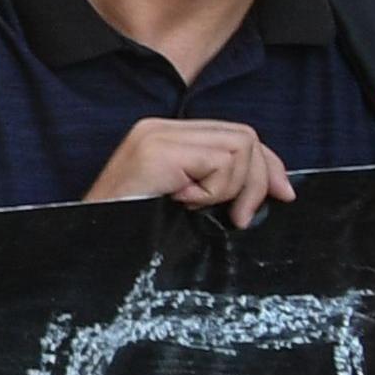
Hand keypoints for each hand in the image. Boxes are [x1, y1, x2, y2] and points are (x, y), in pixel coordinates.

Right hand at [84, 117, 294, 224]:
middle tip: (240, 217)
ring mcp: (156, 136)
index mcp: (166, 137)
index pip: (236, 135)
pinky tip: (182, 203)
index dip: (267, 165)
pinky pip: (221, 162)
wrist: (91, 246)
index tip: (282, 195)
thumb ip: (220, 183)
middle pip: (245, 137)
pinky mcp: (158, 150)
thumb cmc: (136, 233)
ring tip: (193, 206)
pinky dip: (214, 192)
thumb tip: (277, 186)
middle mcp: (160, 127)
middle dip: (257, 181)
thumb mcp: (187, 203)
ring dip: (230, 188)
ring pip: (240, 147)